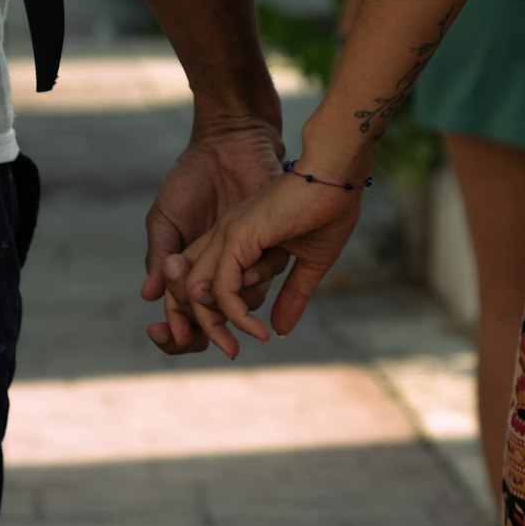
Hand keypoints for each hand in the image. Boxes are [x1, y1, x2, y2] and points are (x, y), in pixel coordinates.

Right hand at [142, 119, 286, 353]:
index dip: (172, 329)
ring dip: (223, 307)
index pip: (183, 313)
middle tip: (184, 336)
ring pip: (240, 305)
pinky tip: (240, 273)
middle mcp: (222, 272)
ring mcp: (249, 262)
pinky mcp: (274, 247)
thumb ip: (159, 253)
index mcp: (192, 269)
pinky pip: (265, 278)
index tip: (158, 332)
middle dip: (199, 333)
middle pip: (213, 322)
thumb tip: (148, 295)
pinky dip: (250, 282)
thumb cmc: (192, 178)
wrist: (230, 144)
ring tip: (207, 293)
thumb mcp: (166, 216)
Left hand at [170, 173, 364, 358]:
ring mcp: (227, 236)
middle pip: (187, 290)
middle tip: (229, 352)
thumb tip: (279, 331)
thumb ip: (292, 296)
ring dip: (214, 327)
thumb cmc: (329, 209)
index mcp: (235, 240)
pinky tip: (257, 331)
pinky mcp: (238, 238)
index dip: (206, 315)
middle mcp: (223, 237)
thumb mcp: (310, 264)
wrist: (337, 174)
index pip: (202, 282)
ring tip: (236, 349)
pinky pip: (223, 288)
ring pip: (198, 292)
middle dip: (197, 327)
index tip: (231, 344)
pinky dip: (235, 314)